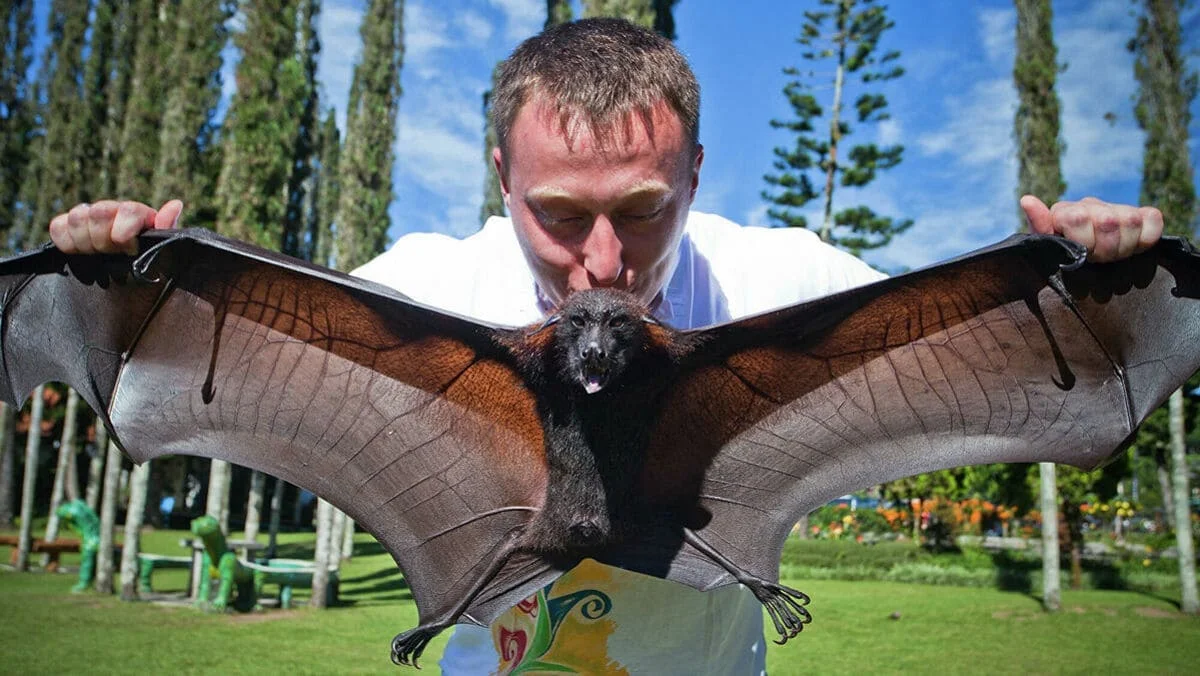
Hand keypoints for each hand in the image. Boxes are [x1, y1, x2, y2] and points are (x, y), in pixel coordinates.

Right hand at [48, 199, 182, 254]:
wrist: (129, 281)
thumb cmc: (150, 264)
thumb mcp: (164, 250)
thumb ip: (167, 229)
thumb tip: (175, 204)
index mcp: (137, 214)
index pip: (127, 210)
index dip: (124, 233)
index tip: (130, 252)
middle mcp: (112, 211)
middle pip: (98, 212)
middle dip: (104, 240)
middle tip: (112, 255)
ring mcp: (88, 218)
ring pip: (77, 217)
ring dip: (85, 242)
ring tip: (96, 256)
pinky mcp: (67, 229)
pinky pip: (57, 226)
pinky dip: (65, 241)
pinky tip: (80, 254)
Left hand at [1020, 195, 1162, 262]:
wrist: (1084, 265)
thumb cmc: (1061, 259)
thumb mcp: (1045, 248)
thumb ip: (1039, 226)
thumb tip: (1027, 199)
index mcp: (1065, 212)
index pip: (1078, 218)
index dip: (1084, 243)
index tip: (1081, 254)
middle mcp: (1091, 205)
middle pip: (1107, 222)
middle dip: (1105, 249)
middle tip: (1099, 258)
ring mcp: (1118, 209)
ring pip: (1129, 221)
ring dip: (1124, 246)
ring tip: (1113, 254)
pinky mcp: (1143, 215)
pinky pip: (1153, 219)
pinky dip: (1147, 236)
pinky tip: (1133, 243)